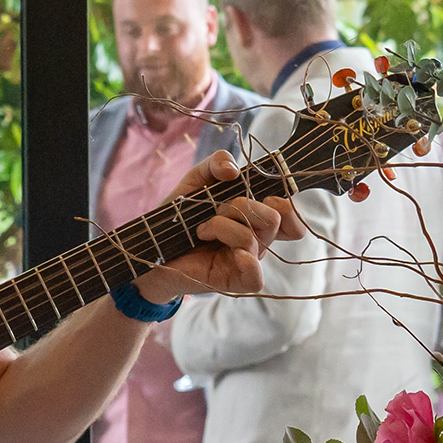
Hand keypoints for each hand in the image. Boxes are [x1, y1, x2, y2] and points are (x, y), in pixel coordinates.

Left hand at [133, 151, 305, 303]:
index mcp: (255, 215)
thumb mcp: (197, 179)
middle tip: (216, 210)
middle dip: (243, 206)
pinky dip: (248, 263)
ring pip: (253, 239)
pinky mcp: (234, 280)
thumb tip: (233, 171)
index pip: (289, 212)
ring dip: (221, 226)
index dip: (286, 202)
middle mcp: (257, 238)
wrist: (154, 245)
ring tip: (201, 230)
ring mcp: (247, 260)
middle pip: (275, 218)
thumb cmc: (180, 215)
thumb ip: (216, 162)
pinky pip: (256, 278)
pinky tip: (233, 255)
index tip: (264, 194)